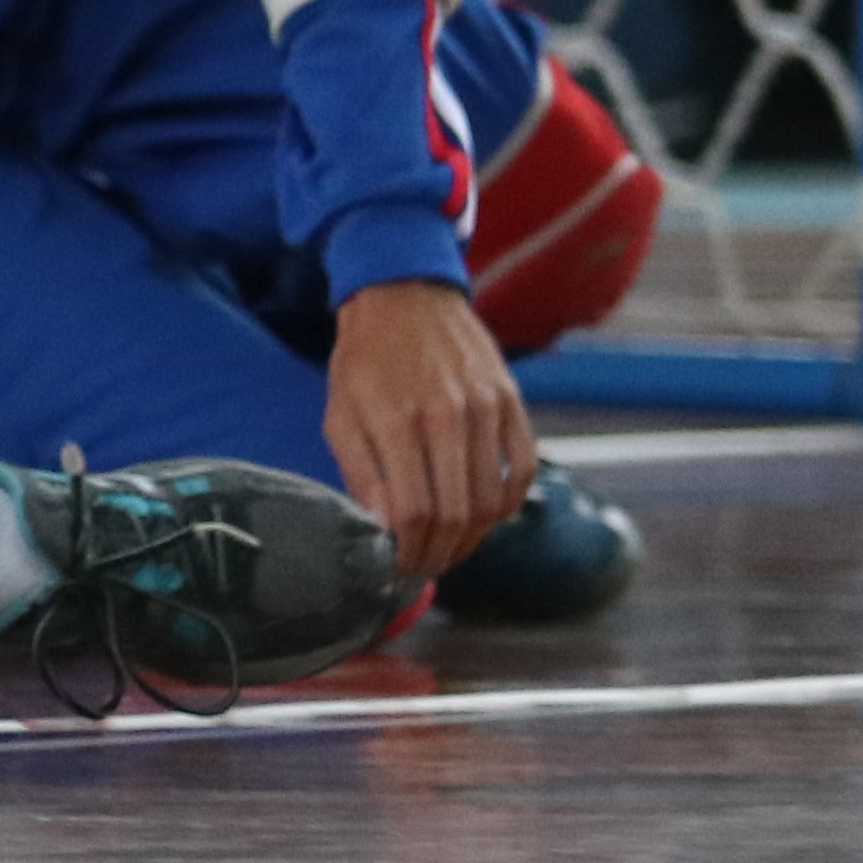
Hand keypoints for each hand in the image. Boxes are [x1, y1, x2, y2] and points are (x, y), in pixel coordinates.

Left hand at [325, 276, 533, 582]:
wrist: (403, 295)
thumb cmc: (363, 359)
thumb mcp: (340, 413)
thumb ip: (360, 472)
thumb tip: (382, 528)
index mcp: (396, 421)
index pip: (414, 512)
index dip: (409, 551)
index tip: (399, 566)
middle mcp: (447, 416)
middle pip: (457, 514)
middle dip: (440, 554)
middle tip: (425, 567)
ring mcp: (486, 408)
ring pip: (491, 500)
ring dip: (473, 538)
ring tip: (451, 549)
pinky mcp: (511, 401)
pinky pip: (522, 468)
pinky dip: (507, 503)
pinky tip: (485, 516)